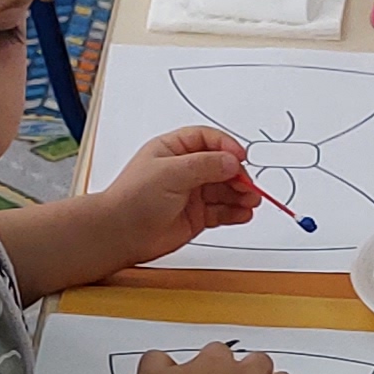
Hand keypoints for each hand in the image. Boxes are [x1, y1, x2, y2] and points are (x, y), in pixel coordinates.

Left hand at [106, 124, 259, 261]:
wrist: (121, 234)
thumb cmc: (134, 198)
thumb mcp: (170, 172)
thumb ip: (204, 166)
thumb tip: (231, 161)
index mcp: (173, 150)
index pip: (207, 140)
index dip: (226, 146)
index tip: (240, 158)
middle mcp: (184, 170)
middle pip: (220, 165)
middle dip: (237, 174)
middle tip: (248, 185)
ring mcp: (191, 193)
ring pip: (224, 190)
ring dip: (240, 194)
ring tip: (251, 201)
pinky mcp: (196, 216)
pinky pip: (222, 211)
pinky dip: (235, 212)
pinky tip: (244, 214)